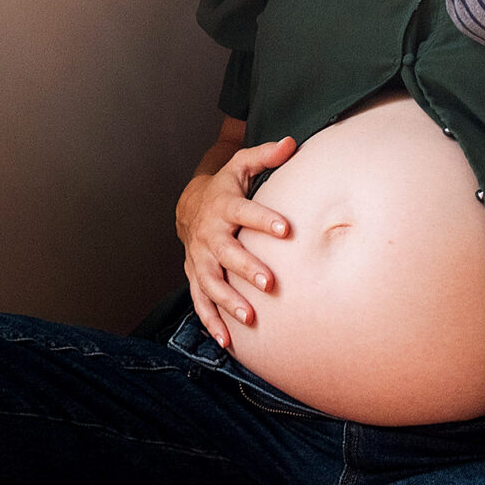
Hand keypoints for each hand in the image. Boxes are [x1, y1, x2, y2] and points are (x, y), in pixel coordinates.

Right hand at [174, 136, 295, 347]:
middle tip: (269, 282)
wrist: (190, 209)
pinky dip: (212, 322)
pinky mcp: (196, 278)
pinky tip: (228, 341)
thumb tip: (293, 142)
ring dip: (229, 301)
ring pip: (212, 282)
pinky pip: (201, 302)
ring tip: (250, 317)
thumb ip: (265, 155)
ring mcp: (200, 259)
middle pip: (227, 252)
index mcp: (224, 207)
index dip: (263, 220)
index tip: (285, 229)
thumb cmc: (226, 188)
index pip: (244, 212)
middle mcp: (209, 235)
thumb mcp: (241, 167)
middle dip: (246, 268)